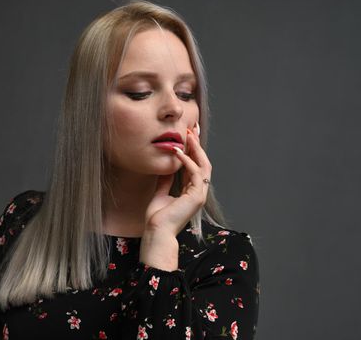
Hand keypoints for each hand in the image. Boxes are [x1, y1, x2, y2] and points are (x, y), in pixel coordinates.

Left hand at [139, 123, 211, 269]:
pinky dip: (187, 161)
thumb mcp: (161, 192)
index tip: (187, 135)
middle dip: (198, 145)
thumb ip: (166, 179)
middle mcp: (198, 192)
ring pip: (204, 165)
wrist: (156, 231)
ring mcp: (199, 194)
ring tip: (187, 135)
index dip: (192, 150)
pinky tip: (178, 151)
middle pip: (203, 162)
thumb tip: (167, 165)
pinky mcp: (197, 197)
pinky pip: (196, 173)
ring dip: (195, 149)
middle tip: (191, 129)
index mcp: (191, 191)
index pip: (195, 165)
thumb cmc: (157, 217)